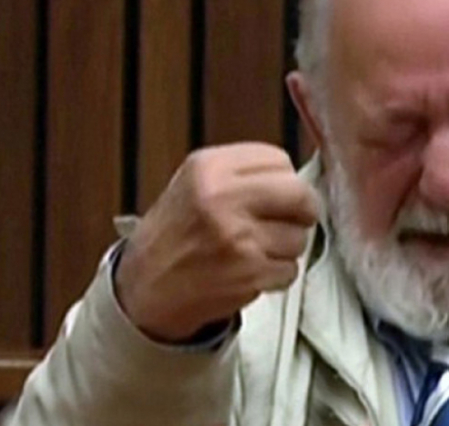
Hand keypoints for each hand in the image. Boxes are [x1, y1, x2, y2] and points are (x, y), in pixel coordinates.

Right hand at [116, 142, 318, 341]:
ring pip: (300, 236)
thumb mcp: (193, 182)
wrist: (145, 288)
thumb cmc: (174, 235)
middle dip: (303, 209)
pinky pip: (290, 269)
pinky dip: (278, 274)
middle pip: (300, 194)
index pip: (279, 159)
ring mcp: (238, 237)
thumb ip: (241, 172)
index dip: (285, 178)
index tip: (278, 191)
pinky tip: (253, 271)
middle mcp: (223, 198)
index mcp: (210, 168)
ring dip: (287, 247)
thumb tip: (294, 176)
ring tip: (258, 249)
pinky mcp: (249, 273)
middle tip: (292, 218)